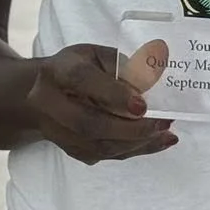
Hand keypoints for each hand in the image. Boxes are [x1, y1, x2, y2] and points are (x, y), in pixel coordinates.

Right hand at [28, 44, 177, 164]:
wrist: (44, 93)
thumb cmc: (77, 68)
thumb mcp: (97, 54)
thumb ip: (121, 65)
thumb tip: (149, 83)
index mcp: (57, 71)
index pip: (82, 81)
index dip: (112, 94)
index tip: (142, 104)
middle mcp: (48, 103)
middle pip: (88, 123)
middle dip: (130, 128)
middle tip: (162, 123)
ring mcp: (56, 131)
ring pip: (97, 146)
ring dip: (136, 142)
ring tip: (165, 132)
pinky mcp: (69, 149)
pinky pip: (103, 155)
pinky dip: (134, 150)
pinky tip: (157, 142)